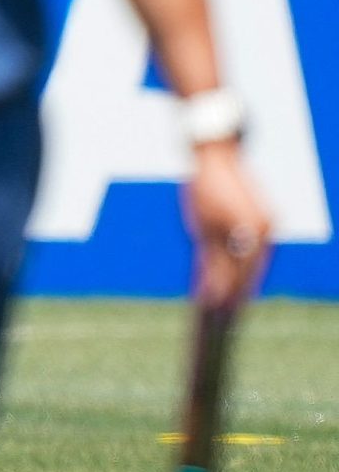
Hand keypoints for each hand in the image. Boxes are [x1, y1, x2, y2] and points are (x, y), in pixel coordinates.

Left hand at [184, 140, 272, 308]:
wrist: (214, 153)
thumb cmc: (203, 190)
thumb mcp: (203, 229)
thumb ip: (212, 264)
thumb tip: (213, 298)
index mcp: (253, 233)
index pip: (242, 276)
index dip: (230, 298)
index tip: (217, 317)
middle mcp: (266, 230)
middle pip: (251, 272)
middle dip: (236, 294)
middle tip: (220, 318)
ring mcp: (267, 224)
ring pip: (254, 262)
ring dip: (241, 281)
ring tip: (224, 303)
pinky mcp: (262, 219)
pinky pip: (253, 249)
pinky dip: (242, 263)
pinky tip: (229, 275)